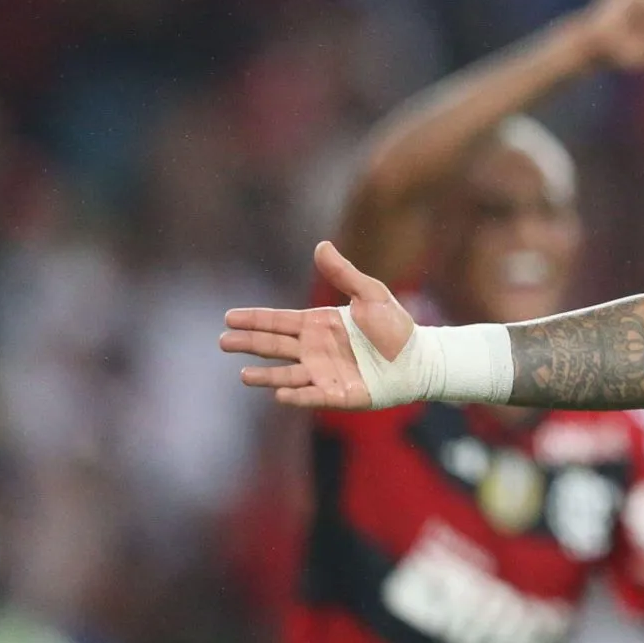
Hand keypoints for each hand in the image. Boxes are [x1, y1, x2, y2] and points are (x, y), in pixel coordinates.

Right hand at [220, 242, 415, 408]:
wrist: (420, 359)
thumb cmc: (396, 327)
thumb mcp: (371, 294)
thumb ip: (344, 274)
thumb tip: (321, 245)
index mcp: (318, 325)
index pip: (278, 322)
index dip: (253, 319)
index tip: (228, 318)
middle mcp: (314, 350)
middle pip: (274, 346)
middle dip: (248, 343)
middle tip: (223, 341)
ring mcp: (323, 374)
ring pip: (287, 375)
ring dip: (265, 376)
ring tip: (244, 375)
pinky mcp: (338, 395)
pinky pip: (313, 396)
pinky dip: (297, 396)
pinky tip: (279, 394)